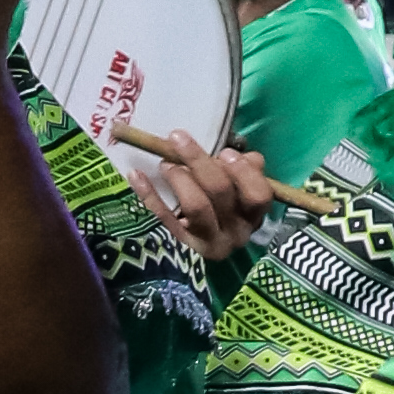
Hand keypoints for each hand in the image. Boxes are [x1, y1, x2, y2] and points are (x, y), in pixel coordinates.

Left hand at [126, 131, 272, 262]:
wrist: (199, 253)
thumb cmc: (223, 209)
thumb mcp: (239, 191)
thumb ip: (245, 171)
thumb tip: (243, 155)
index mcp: (252, 215)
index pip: (258, 195)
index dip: (243, 172)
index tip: (225, 152)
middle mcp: (234, 232)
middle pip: (221, 193)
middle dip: (200, 162)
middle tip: (178, 140)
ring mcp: (206, 241)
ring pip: (196, 207)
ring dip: (179, 179)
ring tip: (165, 162)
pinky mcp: (180, 245)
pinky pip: (164, 218)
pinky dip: (149, 195)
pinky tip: (136, 175)